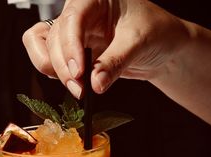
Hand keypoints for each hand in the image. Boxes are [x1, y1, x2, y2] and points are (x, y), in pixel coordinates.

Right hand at [22, 0, 189, 97]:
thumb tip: (94, 83)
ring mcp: (74, 33)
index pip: (72, 19)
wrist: (164, 46)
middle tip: (80, 88)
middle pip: (54, 38)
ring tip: (78, 89)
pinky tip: (74, 83)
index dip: (70, 46)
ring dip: (56, 72)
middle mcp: (80, 13)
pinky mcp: (73, 51)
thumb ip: (115, 62)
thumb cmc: (157, 31)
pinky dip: (55, 74)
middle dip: (64, 66)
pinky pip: (50, 59)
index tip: (79, 71)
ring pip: (46, 49)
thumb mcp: (139, 42)